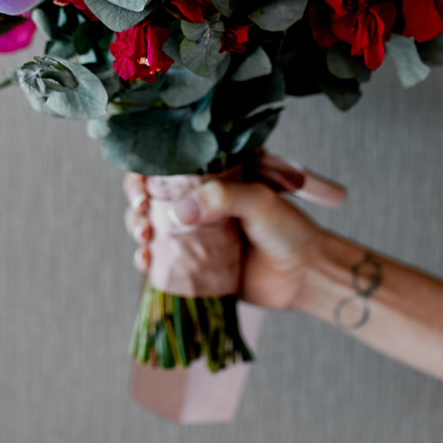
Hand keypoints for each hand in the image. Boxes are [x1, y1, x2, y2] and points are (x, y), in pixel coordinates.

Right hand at [124, 170, 345, 310]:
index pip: (168, 167)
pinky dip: (146, 260)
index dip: (145, 174)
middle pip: (151, 196)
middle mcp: (198, 203)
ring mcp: (194, 234)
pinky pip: (161, 260)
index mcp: (212, 178)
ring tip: (145, 240)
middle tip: (142, 212)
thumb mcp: (259, 200)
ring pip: (151, 227)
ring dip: (138, 230)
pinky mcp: (193, 264)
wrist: (305, 275)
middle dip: (137, 204)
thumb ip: (222, 198)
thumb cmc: (289, 229)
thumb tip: (178, 212)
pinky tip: (145, 261)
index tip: (142, 188)